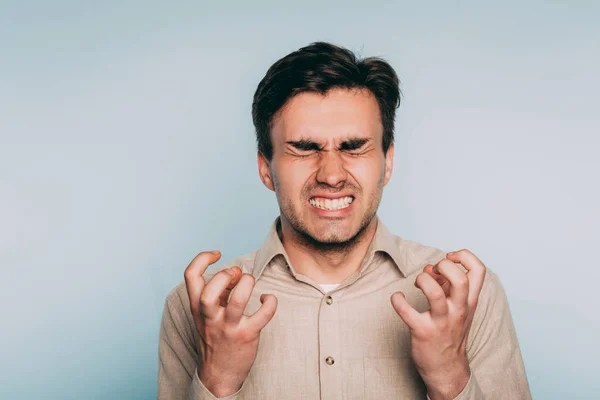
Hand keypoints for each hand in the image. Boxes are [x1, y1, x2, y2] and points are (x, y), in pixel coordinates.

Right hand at [184, 251, 277, 396]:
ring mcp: (228, 327)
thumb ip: (219, 291)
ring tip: (250, 284)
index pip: (190, 275)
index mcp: (197, 307)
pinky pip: (263, 314)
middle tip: (236, 276)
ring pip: (238, 300)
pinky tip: (267, 299)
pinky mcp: (247, 335)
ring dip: (248, 283)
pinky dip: (270, 301)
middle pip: (209, 290)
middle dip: (226, 275)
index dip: (203, 258)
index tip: (218, 254)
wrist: (219, 374)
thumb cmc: (216, 336)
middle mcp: (210, 317)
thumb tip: (236, 272)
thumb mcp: (208, 313)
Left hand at [390, 249, 486, 399]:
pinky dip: (398, 300)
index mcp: (470, 301)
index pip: (479, 269)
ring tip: (417, 283)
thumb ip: (446, 285)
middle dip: (443, 266)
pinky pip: (407, 312)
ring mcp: (442, 322)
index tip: (448, 258)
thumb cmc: (450, 332)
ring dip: (422, 280)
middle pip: (460, 278)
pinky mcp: (423, 332)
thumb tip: (429, 268)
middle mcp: (459, 310)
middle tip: (432, 272)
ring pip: (435, 293)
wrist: (447, 369)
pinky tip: (397, 298)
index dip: (463, 256)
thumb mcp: (456, 307)